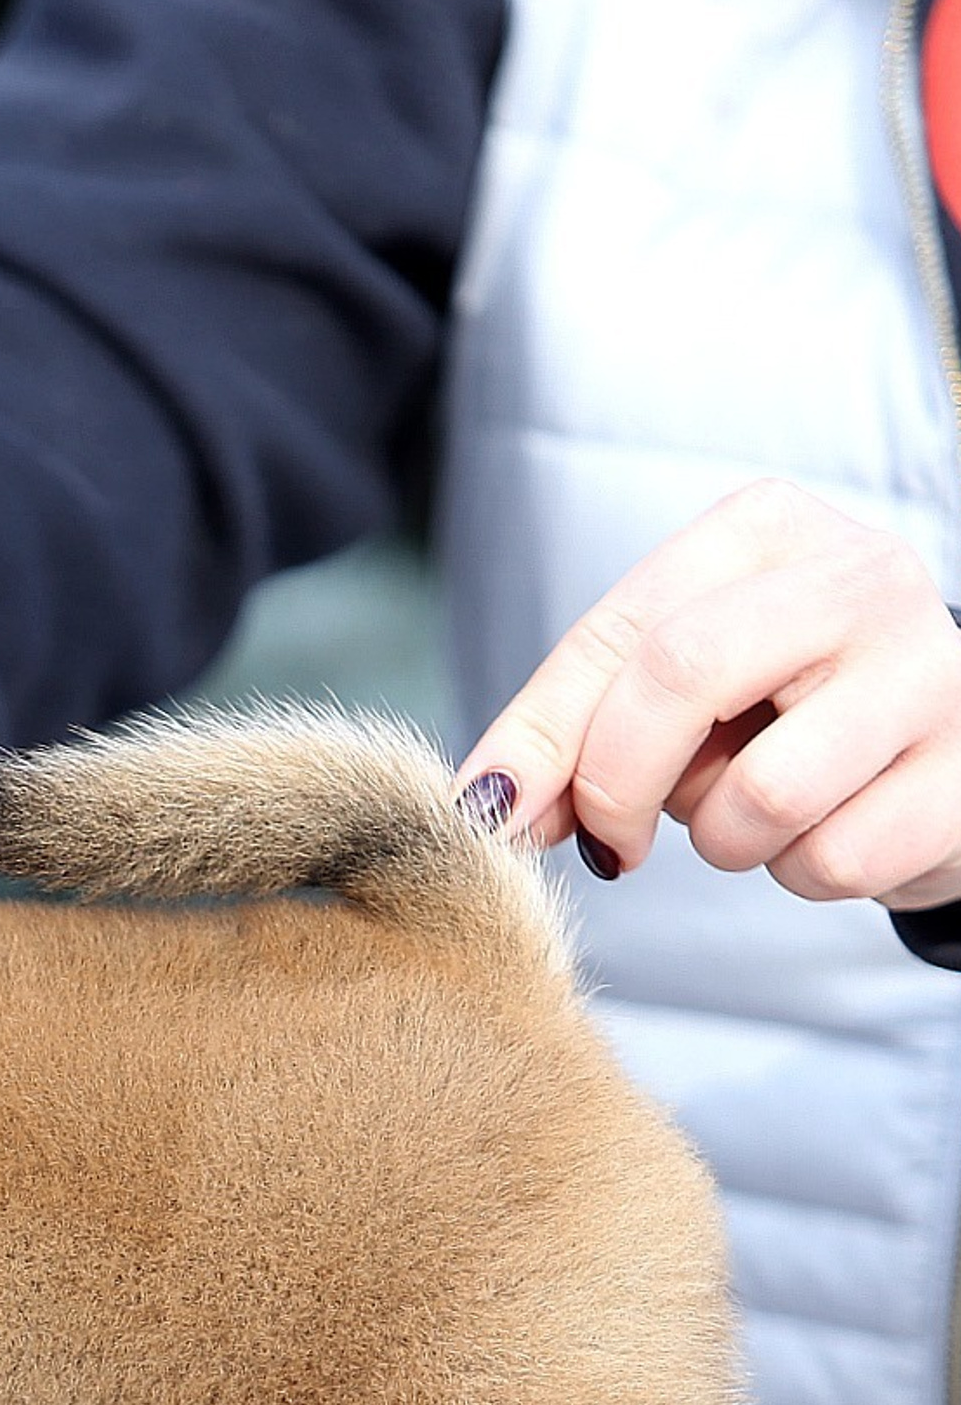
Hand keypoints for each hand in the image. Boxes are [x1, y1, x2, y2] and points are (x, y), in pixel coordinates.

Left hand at [453, 479, 960, 909]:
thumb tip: (489, 808)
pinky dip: (801, 872)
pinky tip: (832, 826)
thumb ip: (576, 734)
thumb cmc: (785, 711)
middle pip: (680, 675)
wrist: (944, 746)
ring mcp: (929, 669)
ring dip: (724, 839)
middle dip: (616, 784)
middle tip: (613, 840)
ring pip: (762, 791)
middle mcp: (858, 576)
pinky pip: (830, 858)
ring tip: (757, 807)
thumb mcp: (676, 693)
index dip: (538, 734)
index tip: (491, 810)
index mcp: (765, 533)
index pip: (620, 631)